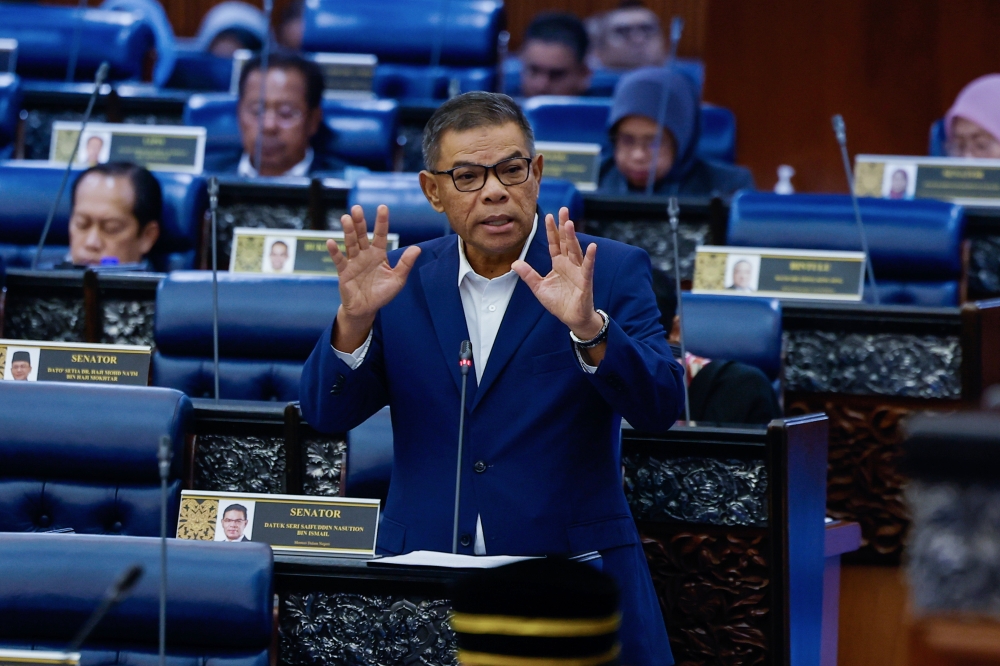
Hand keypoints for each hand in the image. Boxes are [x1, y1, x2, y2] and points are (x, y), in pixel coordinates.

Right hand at [328, 204, 420, 350]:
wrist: (366, 309)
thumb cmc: (382, 293)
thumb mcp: (398, 279)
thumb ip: (406, 264)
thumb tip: (418, 248)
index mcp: (379, 254)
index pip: (380, 234)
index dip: (381, 222)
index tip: (382, 207)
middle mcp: (365, 254)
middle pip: (362, 235)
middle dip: (360, 222)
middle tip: (357, 208)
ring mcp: (353, 262)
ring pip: (350, 244)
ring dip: (348, 231)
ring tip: (345, 218)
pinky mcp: (344, 272)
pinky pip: (339, 260)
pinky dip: (335, 252)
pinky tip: (331, 242)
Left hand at [512, 208, 603, 340]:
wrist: (572, 318)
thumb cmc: (558, 302)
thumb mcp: (539, 288)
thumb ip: (528, 274)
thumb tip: (514, 263)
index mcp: (558, 264)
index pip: (554, 244)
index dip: (551, 231)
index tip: (549, 215)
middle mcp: (569, 264)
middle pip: (566, 242)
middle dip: (564, 226)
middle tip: (563, 209)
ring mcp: (578, 271)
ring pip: (575, 251)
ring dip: (573, 237)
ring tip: (570, 223)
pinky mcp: (585, 281)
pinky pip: (587, 267)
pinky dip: (589, 258)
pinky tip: (591, 247)